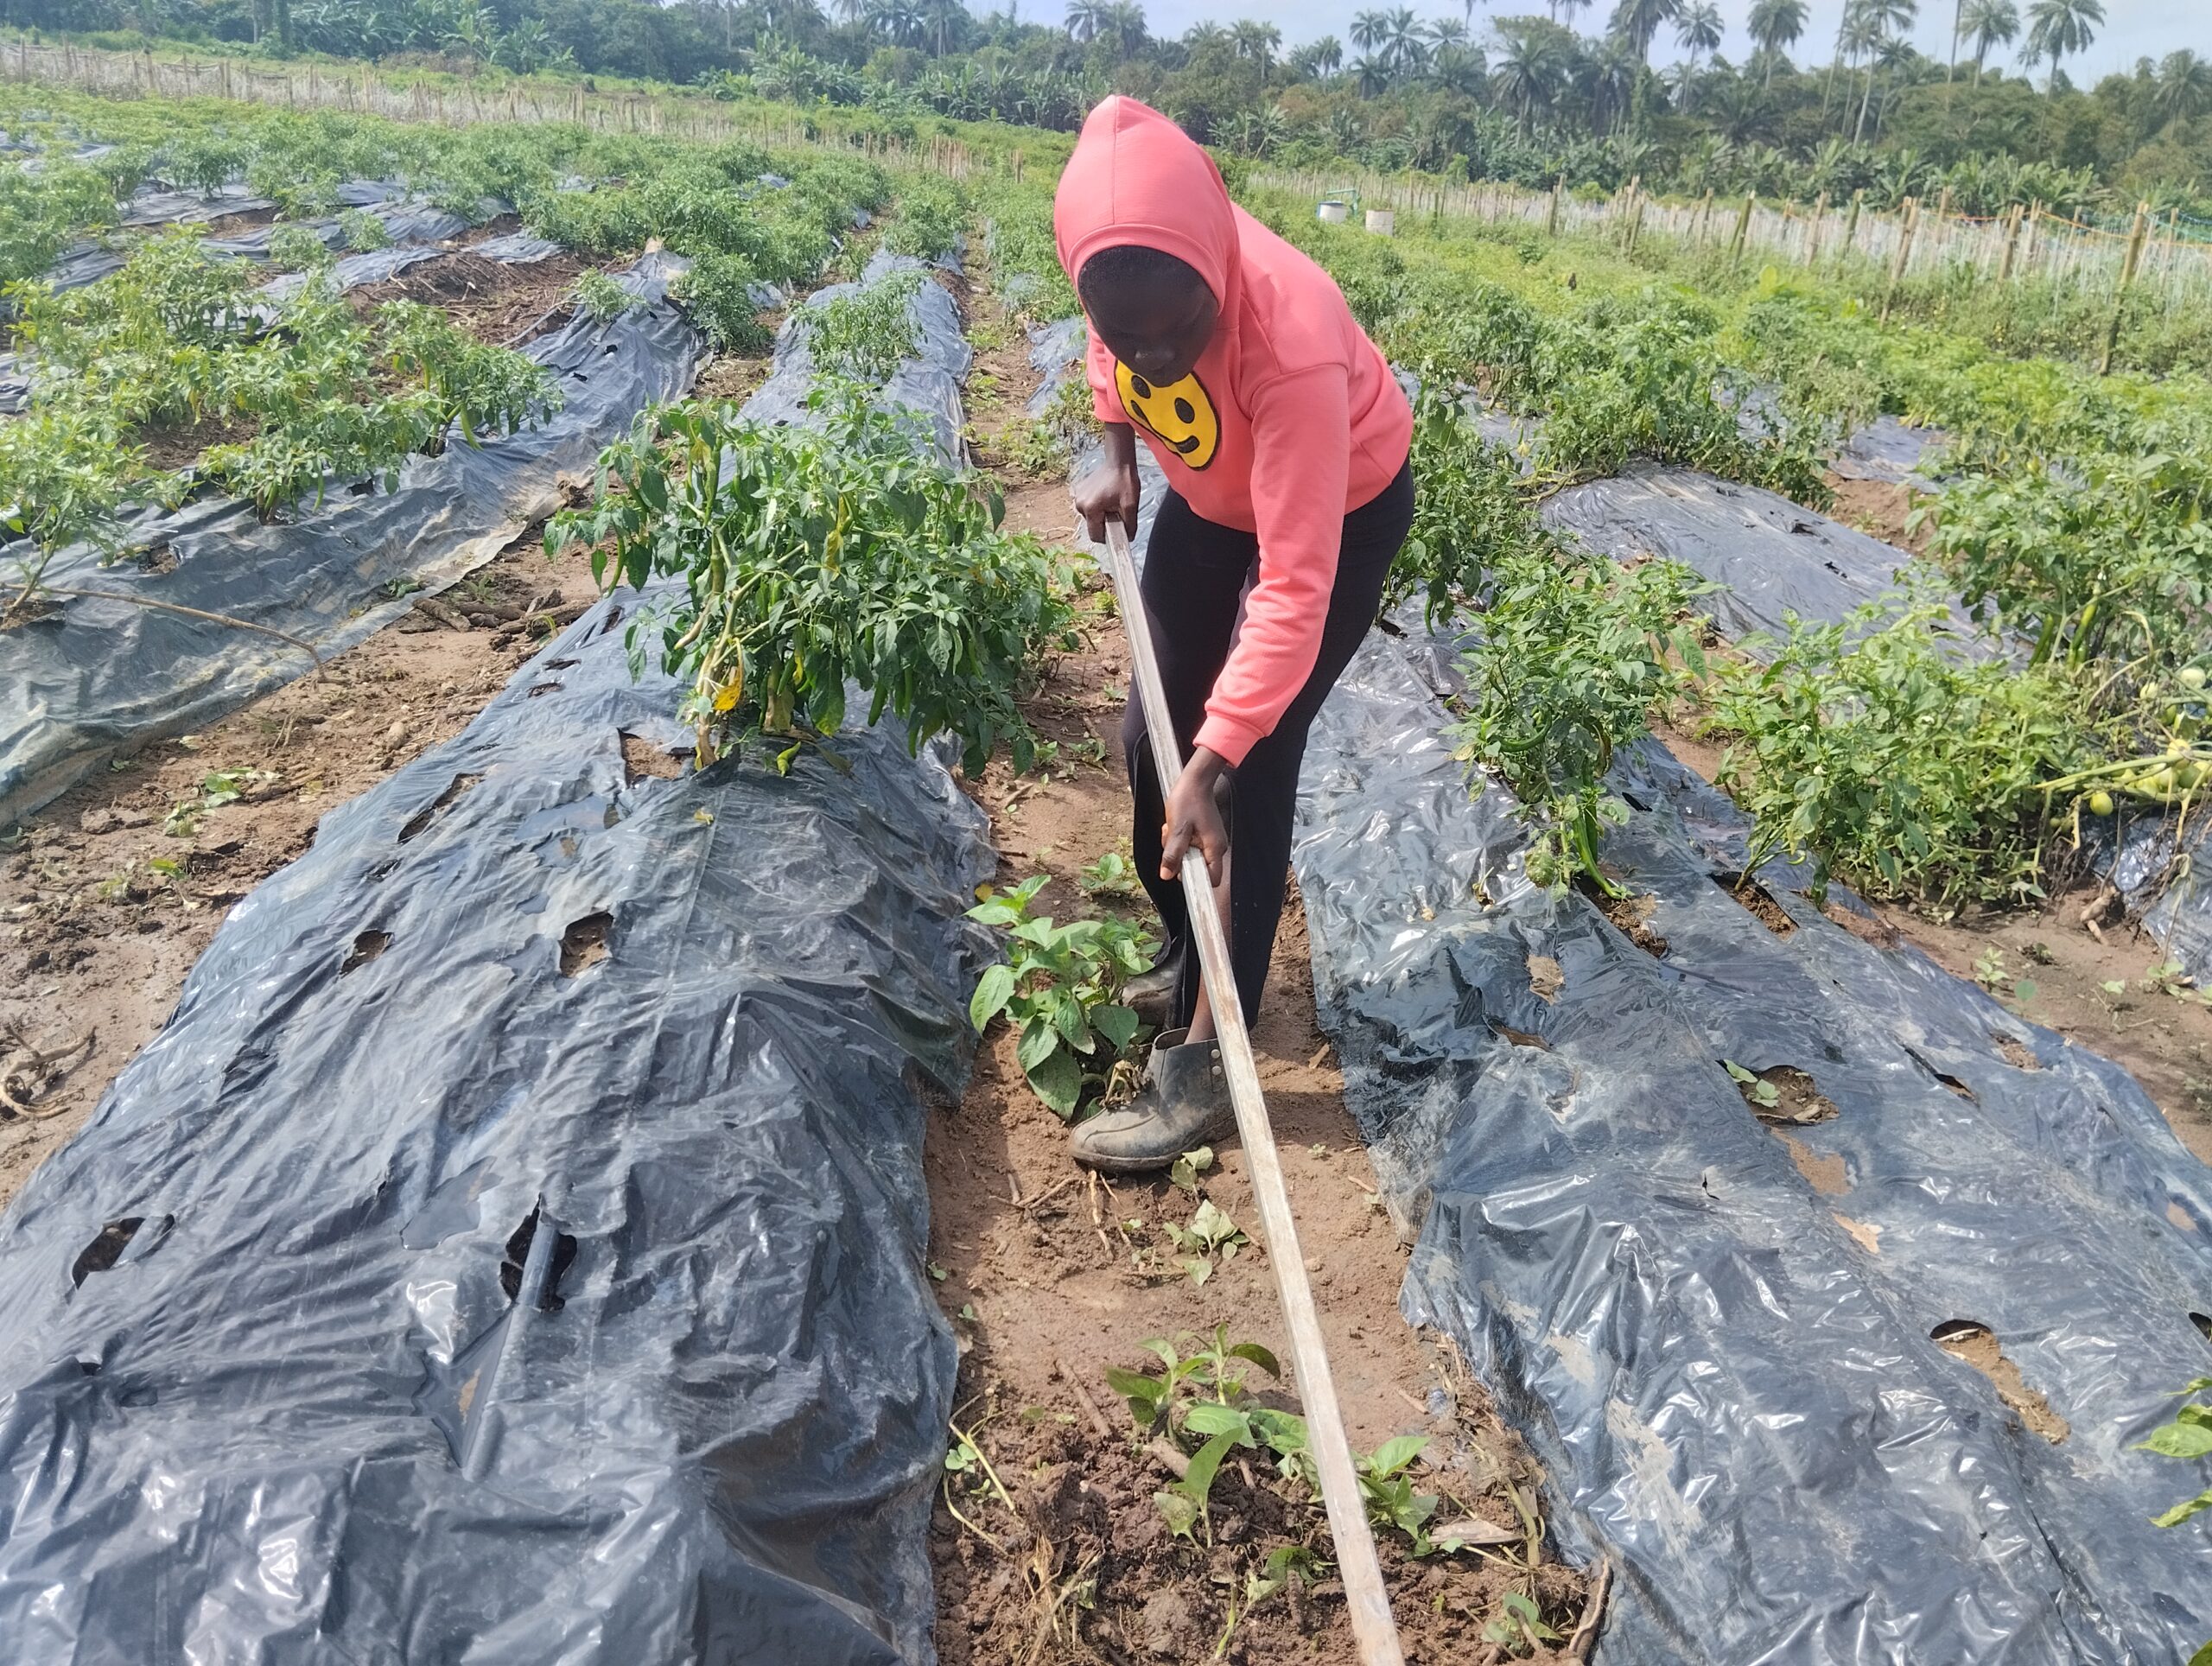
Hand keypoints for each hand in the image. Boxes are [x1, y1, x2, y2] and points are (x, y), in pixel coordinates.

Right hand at [1073, 423, 1139, 543]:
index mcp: (1090, 508)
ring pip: (1090, 517)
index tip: (1117, 529)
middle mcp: (1079, 504)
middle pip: (1093, 526)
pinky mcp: (1078, 492)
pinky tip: (1106, 496)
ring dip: (1101, 515)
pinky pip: (1088, 508)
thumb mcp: (1131, 505)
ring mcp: (1077, 497)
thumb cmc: (1125, 481)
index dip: (1108, 537)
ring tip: (1111, 502)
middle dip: (1105, 523)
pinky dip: (1097, 507)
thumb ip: (1129, 525)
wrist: (1118, 462)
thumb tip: (1128, 539)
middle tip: (1116, 511)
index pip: (1095, 535)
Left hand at [1161, 748, 1230, 886]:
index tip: (1180, 869)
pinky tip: (1176, 826)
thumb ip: (1172, 854)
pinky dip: (1180, 839)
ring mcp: (1211, 840)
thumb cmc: (1188, 800)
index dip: (1195, 879)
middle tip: (1173, 840)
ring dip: (1177, 846)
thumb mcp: (1176, 829)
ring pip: (1191, 855)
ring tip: (1174, 829)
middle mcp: (1217, 846)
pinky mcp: (1205, 834)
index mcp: (1215, 848)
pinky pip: (1190, 845)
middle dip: (1180, 858)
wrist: (1195, 780)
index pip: (1211, 879)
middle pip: (1197, 867)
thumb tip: (1167, 875)